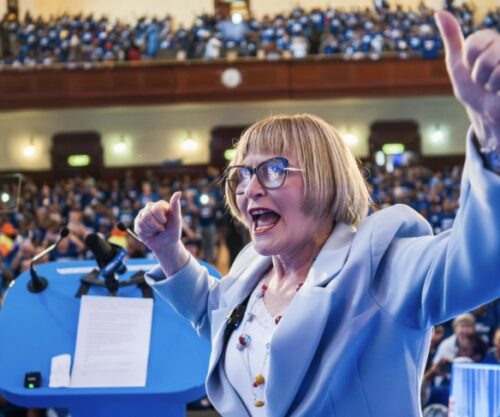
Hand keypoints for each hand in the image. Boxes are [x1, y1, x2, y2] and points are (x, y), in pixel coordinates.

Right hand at [134, 191, 182, 253]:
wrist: (166, 245)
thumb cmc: (173, 232)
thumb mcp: (176, 220)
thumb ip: (175, 206)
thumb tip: (179, 192)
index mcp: (160, 205)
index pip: (155, 208)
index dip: (160, 219)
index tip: (165, 222)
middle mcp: (151, 207)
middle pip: (147, 215)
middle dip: (155, 225)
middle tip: (161, 228)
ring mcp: (143, 214)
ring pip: (142, 221)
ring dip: (151, 230)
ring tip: (156, 231)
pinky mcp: (137, 223)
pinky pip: (138, 227)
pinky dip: (146, 233)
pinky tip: (150, 233)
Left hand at [435, 10, 499, 145]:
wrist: (487, 114)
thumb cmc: (473, 89)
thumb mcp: (457, 64)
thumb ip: (452, 38)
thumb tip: (439, 13)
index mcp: (492, 40)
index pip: (475, 42)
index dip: (469, 59)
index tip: (471, 67)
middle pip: (487, 56)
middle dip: (479, 75)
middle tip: (484, 82)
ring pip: (497, 68)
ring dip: (491, 84)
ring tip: (495, 87)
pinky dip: (499, 89)